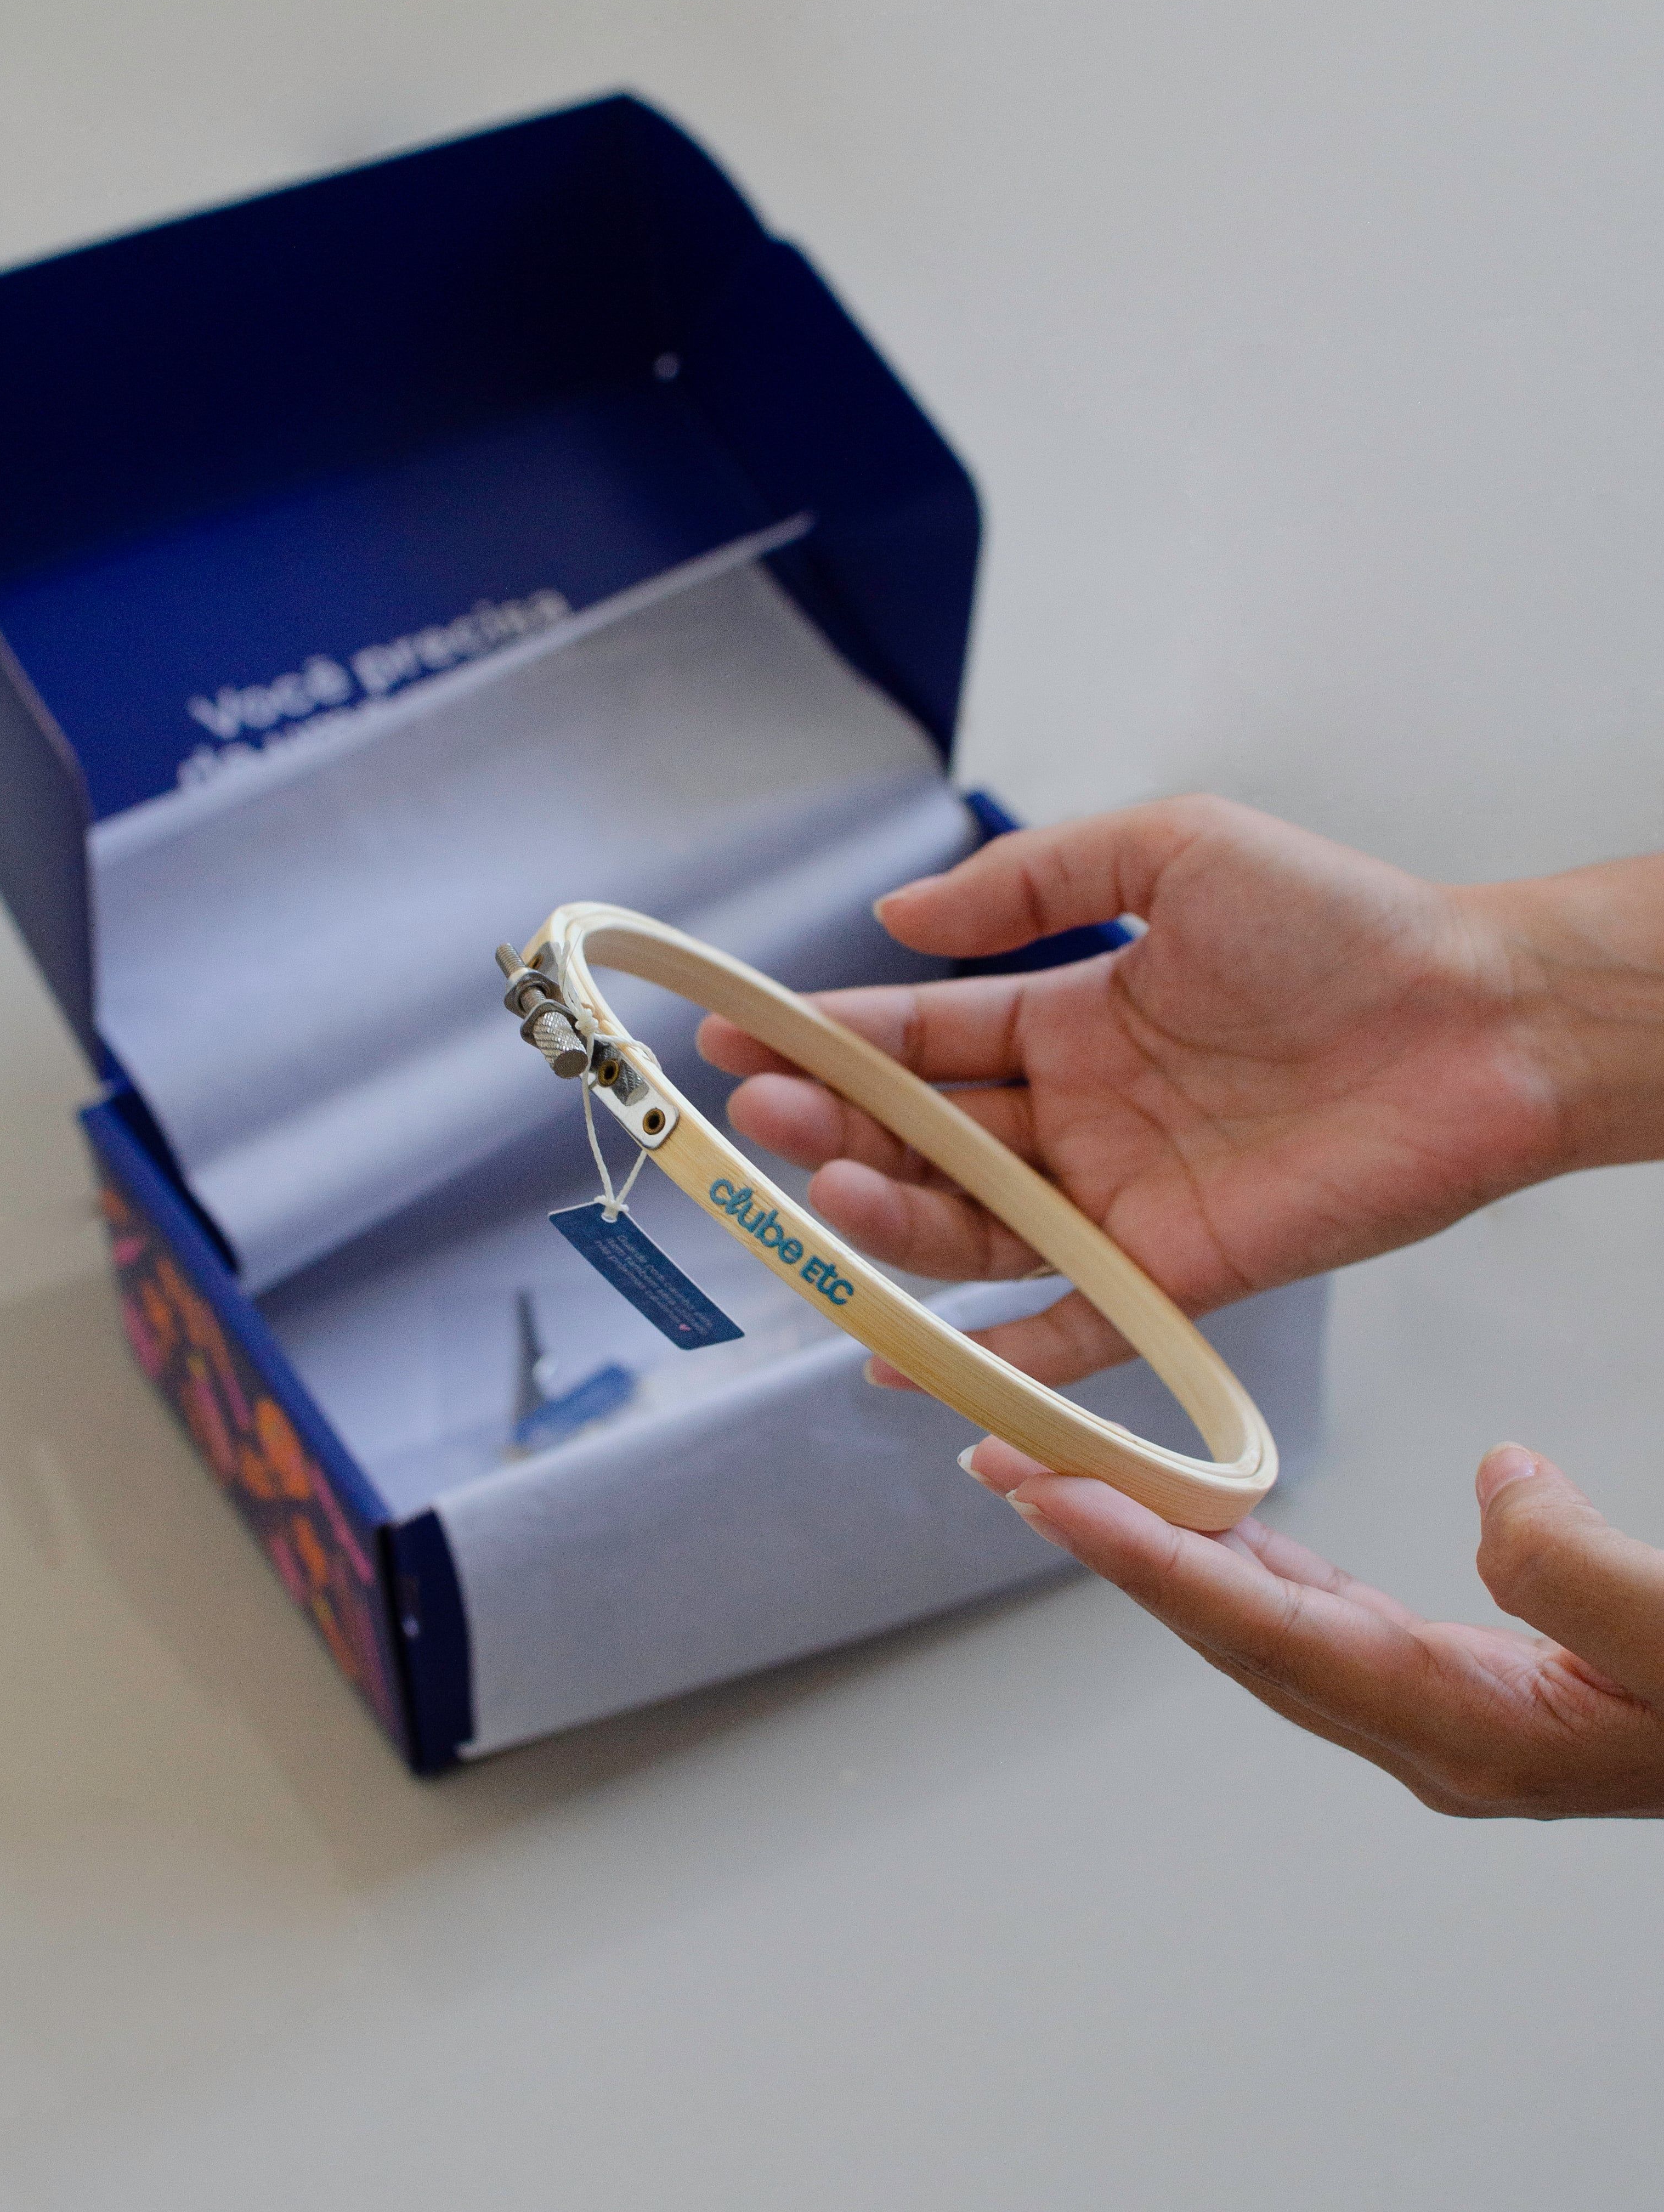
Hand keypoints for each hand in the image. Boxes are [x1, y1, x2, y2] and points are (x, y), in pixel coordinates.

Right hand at [697, 796, 1663, 1386]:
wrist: (1480, 1017)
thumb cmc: (1345, 923)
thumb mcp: (1174, 849)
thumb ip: (1034, 882)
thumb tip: (898, 917)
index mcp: (1069, 1017)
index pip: (916, 1038)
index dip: (821, 1041)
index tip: (731, 1039)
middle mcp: (1078, 1117)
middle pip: (923, 1141)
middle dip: (831, 1134)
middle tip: (759, 1123)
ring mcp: (1119, 1200)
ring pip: (970, 1229)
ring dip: (885, 1222)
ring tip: (821, 1197)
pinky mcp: (1176, 1273)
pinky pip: (1065, 1328)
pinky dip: (988, 1359)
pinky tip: (899, 1362)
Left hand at [959, 1438, 1663, 1814]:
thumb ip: (1579, 1566)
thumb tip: (1493, 1481)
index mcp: (1471, 1731)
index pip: (1272, 1631)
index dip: (1154, 1559)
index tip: (1051, 1495)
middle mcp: (1434, 1738)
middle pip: (1238, 1633)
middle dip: (1116, 1548)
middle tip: (1006, 1467)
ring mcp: (1449, 1724)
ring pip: (1271, 1630)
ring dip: (1173, 1557)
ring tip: (1076, 1485)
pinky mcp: (1473, 1693)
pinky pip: (1329, 1623)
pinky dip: (1260, 1570)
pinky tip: (1229, 1531)